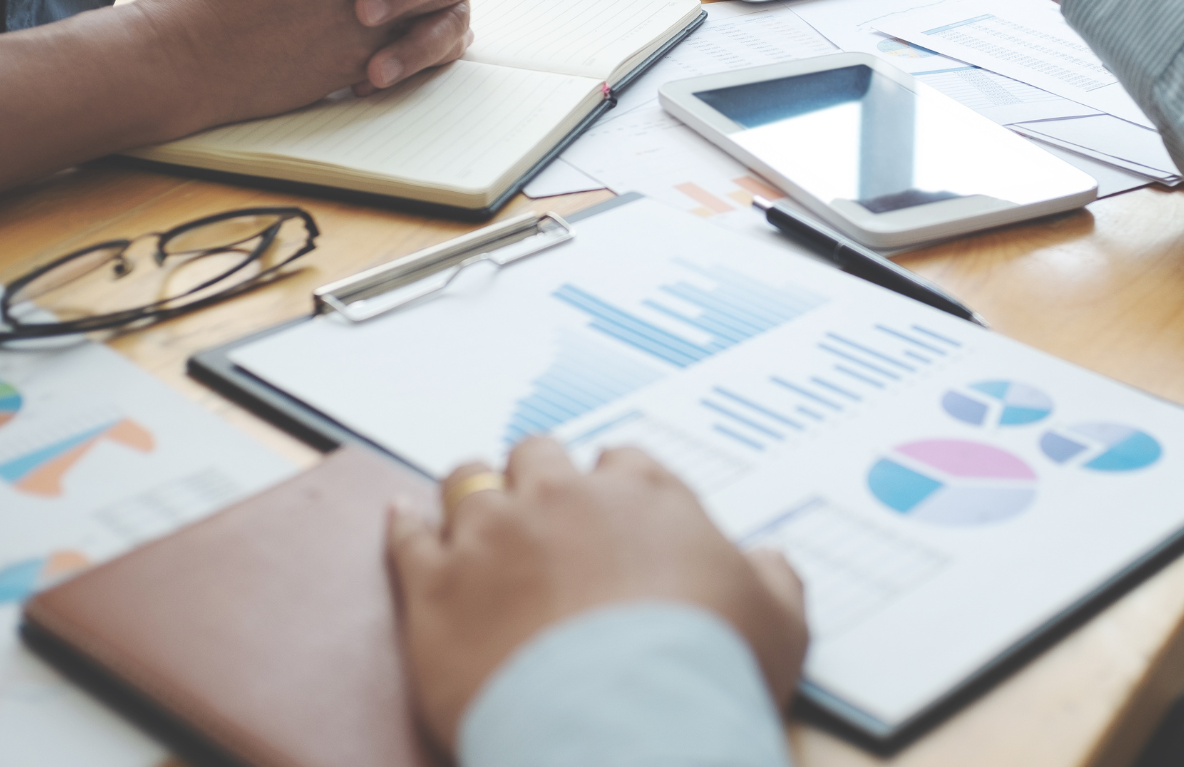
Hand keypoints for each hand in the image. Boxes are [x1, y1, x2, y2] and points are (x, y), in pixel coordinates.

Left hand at [385, 438, 807, 754]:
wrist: (626, 725)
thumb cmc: (702, 673)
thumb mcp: (777, 623)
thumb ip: (773, 579)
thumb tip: (770, 564)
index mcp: (642, 497)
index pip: (621, 463)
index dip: (613, 487)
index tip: (610, 509)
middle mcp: (563, 499)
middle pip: (537, 458)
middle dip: (538, 478)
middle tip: (541, 507)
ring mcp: (493, 536)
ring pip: (468, 482)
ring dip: (472, 493)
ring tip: (472, 508)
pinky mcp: (435, 585)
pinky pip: (408, 536)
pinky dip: (406, 526)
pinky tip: (405, 519)